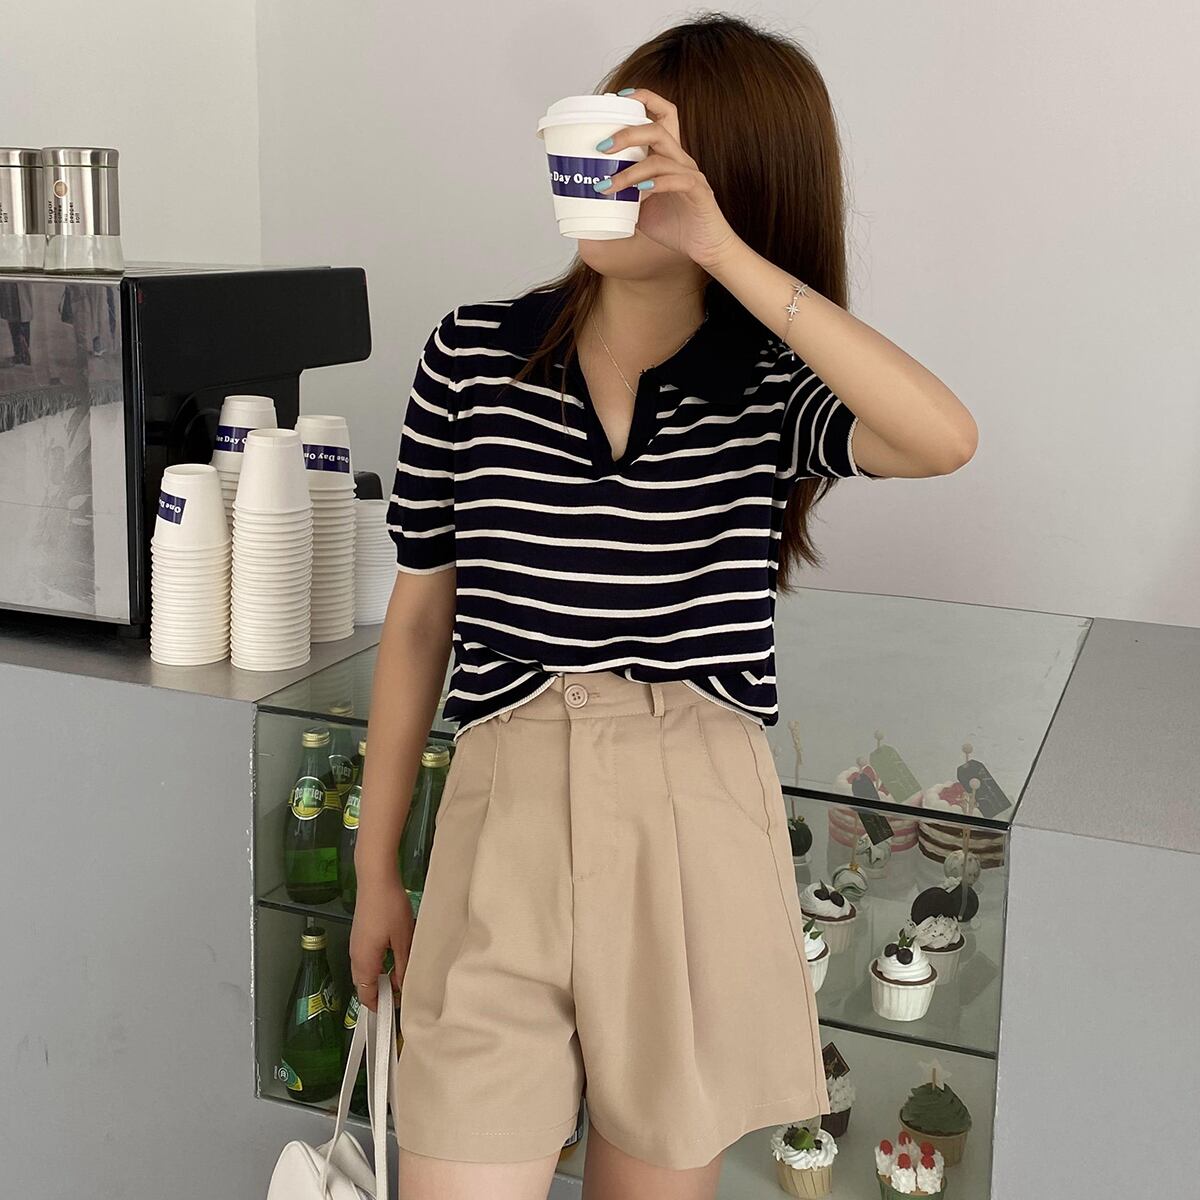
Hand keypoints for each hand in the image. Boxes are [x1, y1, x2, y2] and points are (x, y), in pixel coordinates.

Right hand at [348, 866, 412, 1011]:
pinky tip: (395, 957)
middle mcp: (355, 955)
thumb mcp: (403, 939)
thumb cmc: (389, 907)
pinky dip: (378, 965)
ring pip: (365, 971)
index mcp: (363, 961)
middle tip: (403, 992)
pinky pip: (366, 959)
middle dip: (381, 992)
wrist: (376, 878)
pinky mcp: (360, 934)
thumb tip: (402, 986)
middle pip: (364, 985)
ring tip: (402, 975)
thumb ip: (402, 966)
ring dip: (381, 977)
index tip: (396, 1008)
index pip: (366, 995)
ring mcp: (356, 944)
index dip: (379, 1005)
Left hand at [594, 86, 742, 269]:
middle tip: (601, 147)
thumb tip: (593, 192)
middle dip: (626, 133)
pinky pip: (677, 181)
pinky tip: (639, 193)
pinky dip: (656, 185)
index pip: (663, 114)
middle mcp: (681, 160)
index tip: (618, 99)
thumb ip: (624, 195)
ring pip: (660, 159)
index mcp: (669, 156)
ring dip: (629, 171)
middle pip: (657, 129)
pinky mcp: (698, 193)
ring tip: (607, 185)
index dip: (644, 99)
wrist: (706, 248)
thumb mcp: (641, 208)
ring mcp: (691, 175)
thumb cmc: (676, 226)